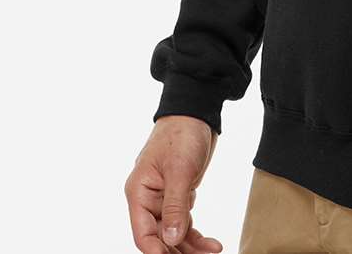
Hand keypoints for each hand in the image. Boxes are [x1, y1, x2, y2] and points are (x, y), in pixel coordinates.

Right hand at [124, 115, 222, 252]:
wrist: (196, 112)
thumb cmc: (182, 134)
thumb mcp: (179, 169)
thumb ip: (174, 206)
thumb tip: (170, 240)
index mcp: (139, 191)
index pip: (143, 233)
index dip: (156, 251)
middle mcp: (148, 198)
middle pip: (158, 237)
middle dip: (177, 252)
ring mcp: (163, 198)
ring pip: (172, 233)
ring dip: (190, 247)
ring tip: (212, 252)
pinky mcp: (179, 195)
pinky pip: (184, 223)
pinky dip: (196, 235)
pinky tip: (212, 244)